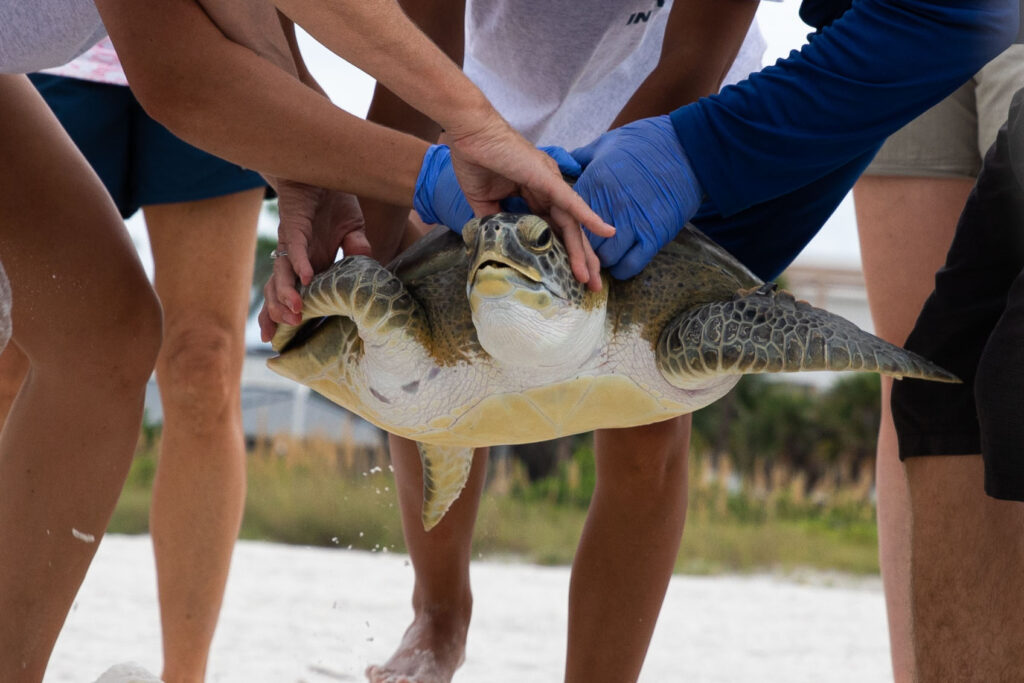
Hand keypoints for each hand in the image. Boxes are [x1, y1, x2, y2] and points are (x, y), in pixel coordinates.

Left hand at [259, 180, 370, 340]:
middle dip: (278, 314)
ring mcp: (293, 242)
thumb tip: (370, 262)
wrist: (320, 169)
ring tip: (294, 313)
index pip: (298, 295)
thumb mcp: (354, 229)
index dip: (288, 316)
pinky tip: (306, 278)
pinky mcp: (294, 224)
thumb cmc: (335, 200)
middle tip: (280, 338)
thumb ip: (358, 248)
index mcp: (312, 263)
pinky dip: (300, 263)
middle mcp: (298, 257)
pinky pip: (295, 247)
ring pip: (283, 273)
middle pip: (281, 290)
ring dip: (286, 294)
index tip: (284, 341)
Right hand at [414, 143, 606, 288]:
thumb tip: (496, 244)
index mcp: (534, 193)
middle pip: (569, 230)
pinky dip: (589, 217)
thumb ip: (495, 221)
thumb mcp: (483, 201)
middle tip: (591, 286)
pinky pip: (571, 202)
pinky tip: (606, 232)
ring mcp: (549, 183)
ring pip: (572, 223)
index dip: (563, 252)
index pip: (554, 229)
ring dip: (583, 251)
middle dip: (581, 259)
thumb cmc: (474, 160)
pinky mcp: (546, 178)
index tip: (569, 275)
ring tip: (591, 277)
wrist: (468, 133)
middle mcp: (548, 189)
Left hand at [571, 115, 702, 279]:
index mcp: (594, 184)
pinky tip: (622, 263)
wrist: (687, 147)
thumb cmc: (647, 141)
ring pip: (606, 257)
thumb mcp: (608, 142)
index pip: (570, 217)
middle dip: (586, 247)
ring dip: (605, 259)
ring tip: (608, 254)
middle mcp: (609, 207)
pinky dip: (623, 268)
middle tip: (591, 247)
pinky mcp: (654, 235)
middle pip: (585, 242)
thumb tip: (568, 161)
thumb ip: (584, 156)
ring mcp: (632, 223)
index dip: (570, 226)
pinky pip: (630, 264)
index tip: (574, 229)